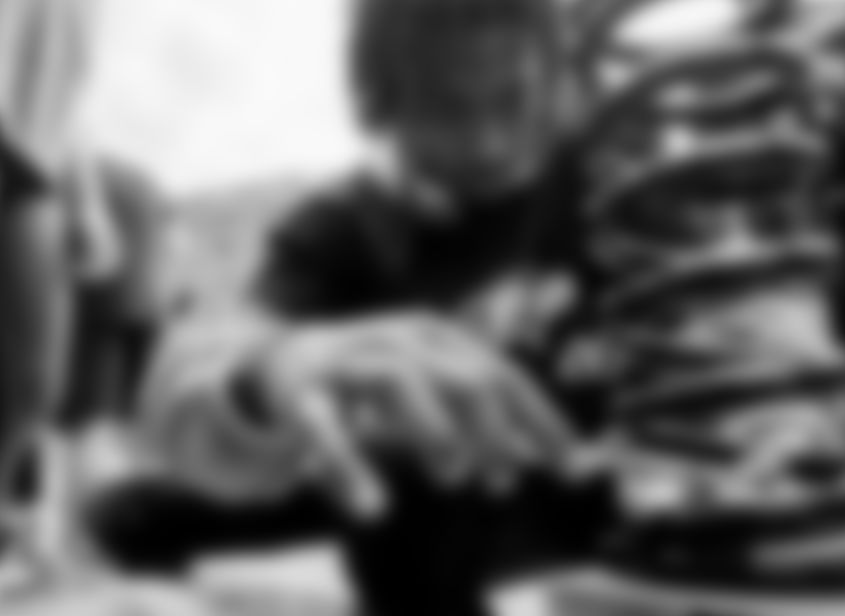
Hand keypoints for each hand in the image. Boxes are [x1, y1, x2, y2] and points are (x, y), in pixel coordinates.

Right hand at [257, 312, 579, 518]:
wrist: (274, 365)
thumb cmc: (371, 385)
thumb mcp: (435, 394)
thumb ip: (485, 420)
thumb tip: (548, 455)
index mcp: (434, 336)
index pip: (501, 371)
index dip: (539, 417)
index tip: (570, 466)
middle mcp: (395, 339)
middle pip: (460, 374)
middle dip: (493, 430)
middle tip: (504, 482)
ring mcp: (346, 361)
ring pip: (399, 382)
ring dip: (434, 430)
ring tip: (454, 476)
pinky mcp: (299, 395)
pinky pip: (325, 429)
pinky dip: (349, 467)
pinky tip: (375, 509)